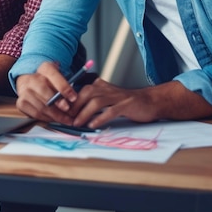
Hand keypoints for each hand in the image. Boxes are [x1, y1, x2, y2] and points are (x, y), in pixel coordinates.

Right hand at [16, 61, 78, 122]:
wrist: (31, 83)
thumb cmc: (50, 82)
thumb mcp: (59, 78)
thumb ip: (66, 86)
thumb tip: (74, 99)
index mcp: (44, 68)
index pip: (53, 75)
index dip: (64, 87)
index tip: (73, 98)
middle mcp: (32, 78)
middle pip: (45, 91)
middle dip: (58, 104)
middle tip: (69, 112)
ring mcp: (24, 90)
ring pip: (41, 105)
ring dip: (55, 115)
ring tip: (66, 119)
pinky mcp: (21, 102)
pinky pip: (35, 113)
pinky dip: (46, 118)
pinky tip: (54, 119)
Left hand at [69, 78, 211, 128]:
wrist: (150, 101)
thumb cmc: (125, 103)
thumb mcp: (106, 100)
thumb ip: (92, 104)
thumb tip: (73, 114)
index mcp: (99, 86)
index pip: (79, 92)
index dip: (69, 102)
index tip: (62, 114)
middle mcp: (106, 88)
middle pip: (85, 94)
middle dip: (74, 107)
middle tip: (67, 119)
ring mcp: (116, 96)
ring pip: (96, 102)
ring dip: (84, 113)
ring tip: (78, 123)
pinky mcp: (125, 105)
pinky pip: (110, 111)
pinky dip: (100, 118)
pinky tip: (94, 125)